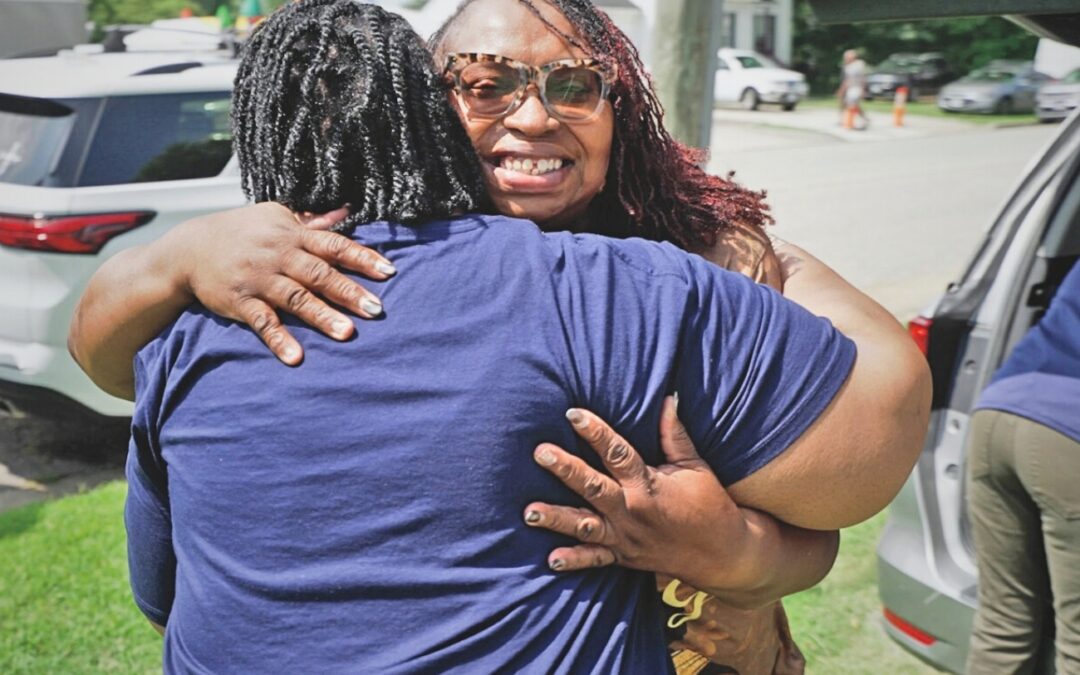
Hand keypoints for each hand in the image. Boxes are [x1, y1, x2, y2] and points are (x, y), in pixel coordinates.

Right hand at [168, 202, 396, 364]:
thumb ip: (312, 221)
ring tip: (347, 334)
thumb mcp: (275, 217)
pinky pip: (262, 322)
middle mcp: (278, 256)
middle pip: (319, 273)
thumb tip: (347, 211)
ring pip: (295, 298)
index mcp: (292, 235)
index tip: (389, 271)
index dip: (362, 258)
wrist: (188, 249)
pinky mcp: (240, 302)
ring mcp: (259, 280)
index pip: (334, 245)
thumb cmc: (241, 232)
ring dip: (321, 316)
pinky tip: (296, 357)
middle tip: (377, 309)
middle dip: (349, 291)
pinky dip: (279, 339)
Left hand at [523, 396, 751, 593]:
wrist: (724, 554)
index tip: (573, 413)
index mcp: (648, 485)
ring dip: (557, 519)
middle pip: (594, 487)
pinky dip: (575, 560)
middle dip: (566, 470)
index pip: (617, 453)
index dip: (595, 432)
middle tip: (540, 453)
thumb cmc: (710, 504)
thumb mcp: (695, 466)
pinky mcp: (624, 557)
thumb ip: (675, 434)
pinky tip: (551, 559)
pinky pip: (596, 560)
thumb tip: (667, 398)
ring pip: (586, 526)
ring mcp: (626, 537)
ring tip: (529, 513)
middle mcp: (633, 511)